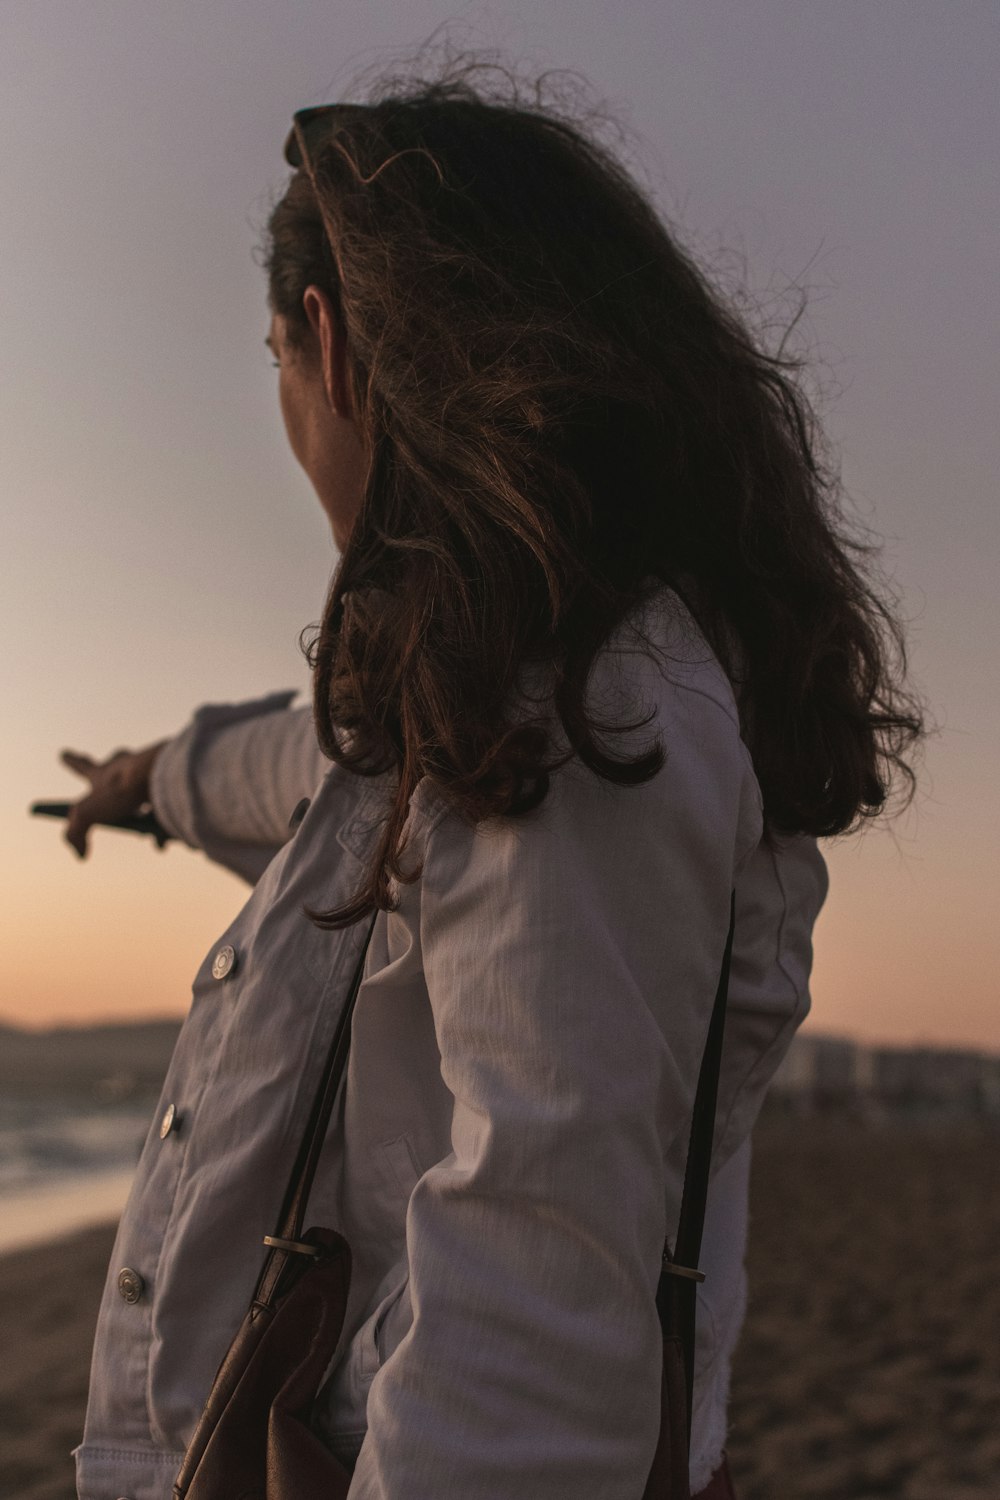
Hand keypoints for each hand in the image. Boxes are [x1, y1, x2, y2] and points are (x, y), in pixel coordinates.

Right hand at [59, 742, 166, 857]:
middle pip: (117, 775)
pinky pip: (164, 810)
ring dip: (144, 815)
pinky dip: (161, 827)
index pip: (81, 766)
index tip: (63, 753)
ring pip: (144, 795)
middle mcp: (127, 769)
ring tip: (150, 836)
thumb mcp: (86, 813)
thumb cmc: (122, 789)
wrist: (162, 778)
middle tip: (114, 793)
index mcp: (102, 772)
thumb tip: (81, 855)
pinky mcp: (168, 785)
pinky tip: (161, 842)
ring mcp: (149, 774)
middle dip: (114, 786)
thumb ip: (75, 834)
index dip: (71, 762)